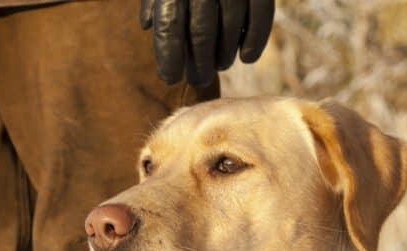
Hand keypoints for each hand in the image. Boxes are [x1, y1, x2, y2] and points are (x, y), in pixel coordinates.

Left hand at [140, 0, 274, 87]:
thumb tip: (146, 26)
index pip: (169, 28)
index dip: (169, 58)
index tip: (170, 78)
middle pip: (201, 33)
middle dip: (200, 63)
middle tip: (200, 79)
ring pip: (231, 26)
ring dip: (225, 54)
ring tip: (219, 66)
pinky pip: (261, 14)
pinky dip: (255, 40)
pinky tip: (247, 58)